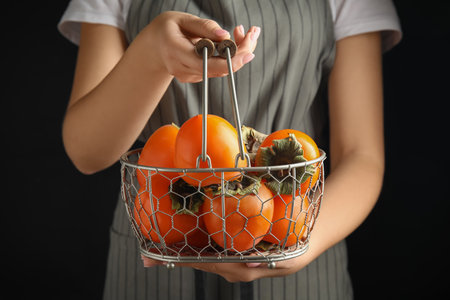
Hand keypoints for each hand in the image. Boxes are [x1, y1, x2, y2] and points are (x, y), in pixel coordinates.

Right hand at [129, 11, 259, 82]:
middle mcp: (182, 68)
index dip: (230, 60)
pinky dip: (229, 57)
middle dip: (241, 52)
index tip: (249, 52)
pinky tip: (235, 42)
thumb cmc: (167, 29)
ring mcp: (189, 76)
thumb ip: (204, 27)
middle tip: (254, 33)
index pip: (208, 63)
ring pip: (222, 70)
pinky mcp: (195, 78)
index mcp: (176, 51)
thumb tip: (225, 35)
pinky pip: (218, 70)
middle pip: (220, 68)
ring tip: (247, 33)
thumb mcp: (182, 20)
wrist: (153, 47)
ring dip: (238, 53)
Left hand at [141, 253, 311, 282]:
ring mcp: (231, 259)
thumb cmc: (298, 247)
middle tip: (147, 254)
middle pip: (198, 262)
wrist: (306, 240)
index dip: (182, 260)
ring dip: (180, 252)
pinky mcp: (233, 250)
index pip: (206, 264)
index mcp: (242, 269)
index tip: (158, 259)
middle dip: (173, 258)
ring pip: (202, 255)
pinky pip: (211, 248)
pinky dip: (195, 244)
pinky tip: (183, 236)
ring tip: (156, 248)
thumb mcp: (289, 257)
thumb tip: (251, 262)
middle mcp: (232, 266)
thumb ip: (270, 261)